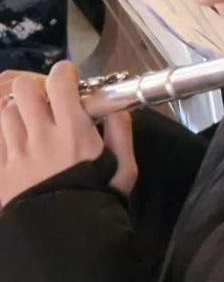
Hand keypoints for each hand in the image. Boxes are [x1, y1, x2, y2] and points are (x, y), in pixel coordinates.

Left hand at [0, 62, 136, 205]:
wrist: (64, 239)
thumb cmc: (98, 199)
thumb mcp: (124, 168)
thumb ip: (122, 134)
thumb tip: (117, 109)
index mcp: (74, 131)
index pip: (59, 82)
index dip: (63, 72)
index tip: (69, 78)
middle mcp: (41, 137)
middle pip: (24, 90)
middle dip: (35, 87)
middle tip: (46, 99)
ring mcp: (15, 155)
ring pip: (5, 113)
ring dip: (17, 112)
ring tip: (29, 123)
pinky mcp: (0, 173)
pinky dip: (5, 136)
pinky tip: (17, 144)